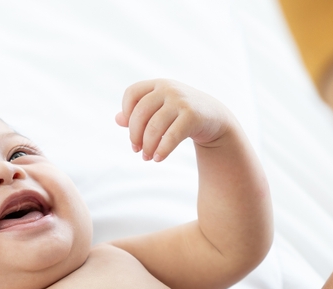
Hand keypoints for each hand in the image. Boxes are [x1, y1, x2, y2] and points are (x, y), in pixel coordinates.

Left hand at [116, 79, 234, 161]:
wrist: (215, 117)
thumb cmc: (182, 114)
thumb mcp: (161, 109)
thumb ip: (139, 112)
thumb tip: (117, 120)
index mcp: (158, 85)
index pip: (131, 94)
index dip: (127, 112)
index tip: (131, 129)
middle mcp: (168, 89)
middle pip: (140, 113)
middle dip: (135, 135)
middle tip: (137, 150)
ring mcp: (180, 101)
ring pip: (154, 127)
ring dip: (148, 146)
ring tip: (147, 157)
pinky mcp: (192, 116)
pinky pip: (171, 136)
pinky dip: (162, 150)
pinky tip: (158, 159)